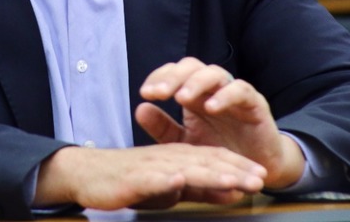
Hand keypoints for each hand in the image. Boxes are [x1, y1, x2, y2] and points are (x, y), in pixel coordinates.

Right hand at [35, 143, 265, 210]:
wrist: (87, 174)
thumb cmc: (128, 181)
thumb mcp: (170, 187)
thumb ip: (200, 189)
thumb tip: (231, 193)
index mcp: (178, 156)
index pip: (214, 159)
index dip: (238, 167)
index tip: (262, 175)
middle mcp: (169, 157)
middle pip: (206, 161)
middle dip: (235, 170)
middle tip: (260, 178)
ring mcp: (152, 166)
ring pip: (186, 167)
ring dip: (211, 174)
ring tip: (233, 180)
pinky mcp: (133, 176)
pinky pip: (153, 177)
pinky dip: (167, 178)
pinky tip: (179, 179)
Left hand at [135, 57, 304, 189]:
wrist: (252, 172)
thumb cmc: (219, 152)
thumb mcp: (186, 143)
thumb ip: (164, 128)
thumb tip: (140, 109)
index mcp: (194, 93)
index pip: (174, 73)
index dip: (159, 78)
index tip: (145, 93)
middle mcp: (212, 88)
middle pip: (191, 67)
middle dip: (173, 77)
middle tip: (158, 93)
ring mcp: (233, 93)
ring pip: (214, 73)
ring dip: (196, 83)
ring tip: (181, 98)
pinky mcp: (255, 103)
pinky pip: (240, 91)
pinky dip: (225, 96)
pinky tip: (212, 107)